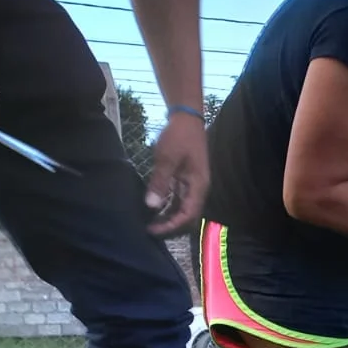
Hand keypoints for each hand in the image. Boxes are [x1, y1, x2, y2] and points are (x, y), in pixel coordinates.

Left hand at [145, 111, 208, 235]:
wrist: (187, 118)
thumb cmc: (179, 137)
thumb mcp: (167, 158)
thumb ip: (160, 183)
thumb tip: (151, 206)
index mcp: (198, 186)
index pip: (188, 215)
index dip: (171, 225)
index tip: (153, 229)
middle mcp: (198, 189)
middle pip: (187, 216)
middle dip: (170, 225)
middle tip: (149, 229)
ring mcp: (193, 185)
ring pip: (183, 209)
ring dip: (168, 217)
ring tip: (150, 222)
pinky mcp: (186, 180)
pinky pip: (179, 199)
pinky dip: (168, 206)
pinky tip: (154, 208)